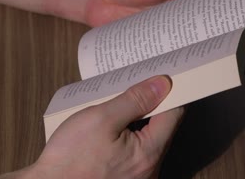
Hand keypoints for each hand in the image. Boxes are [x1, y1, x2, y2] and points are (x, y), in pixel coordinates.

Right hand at [9, 76, 183, 178]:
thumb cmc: (70, 158)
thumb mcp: (101, 119)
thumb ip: (135, 100)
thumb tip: (161, 84)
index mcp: (149, 153)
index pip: (174, 114)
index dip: (171, 92)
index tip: (162, 76)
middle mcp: (150, 168)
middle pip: (163, 126)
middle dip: (152, 103)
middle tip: (136, 84)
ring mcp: (139, 175)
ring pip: (149, 137)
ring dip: (139, 118)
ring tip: (121, 102)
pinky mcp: (126, 176)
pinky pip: (137, 148)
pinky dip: (130, 133)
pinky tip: (114, 122)